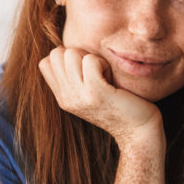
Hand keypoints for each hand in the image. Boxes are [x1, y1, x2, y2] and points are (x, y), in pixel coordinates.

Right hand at [38, 46, 161, 148]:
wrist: (138, 132)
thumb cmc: (120, 106)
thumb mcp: (90, 94)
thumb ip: (76, 78)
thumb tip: (67, 51)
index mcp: (63, 98)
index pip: (45, 63)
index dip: (65, 58)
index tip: (85, 70)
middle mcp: (66, 98)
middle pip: (56, 54)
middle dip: (78, 54)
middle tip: (96, 72)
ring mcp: (79, 96)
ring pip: (71, 53)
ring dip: (91, 58)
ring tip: (104, 75)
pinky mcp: (96, 93)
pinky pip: (90, 60)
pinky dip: (102, 63)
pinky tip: (111, 79)